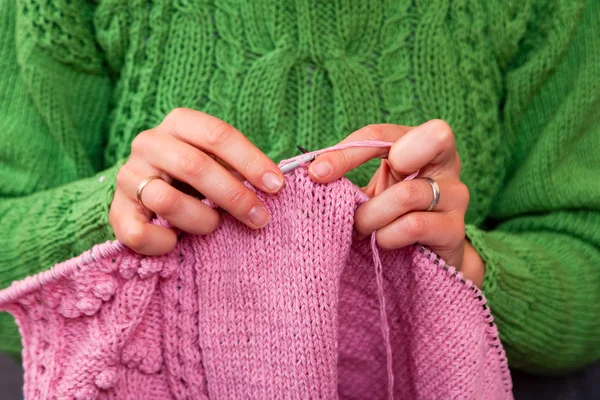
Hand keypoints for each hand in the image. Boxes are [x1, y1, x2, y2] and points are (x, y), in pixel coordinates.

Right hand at [110, 108, 284, 255]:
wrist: (144, 188)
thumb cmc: (194, 175)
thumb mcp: (216, 160)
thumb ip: (239, 169)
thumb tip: (274, 187)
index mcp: (179, 123)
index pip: (218, 135)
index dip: (251, 161)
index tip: (276, 186)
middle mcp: (150, 143)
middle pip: (195, 167)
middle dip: (234, 196)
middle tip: (260, 218)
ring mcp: (129, 175)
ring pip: (167, 200)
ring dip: (201, 220)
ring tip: (213, 226)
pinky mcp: (116, 209)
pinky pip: (139, 234)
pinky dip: (164, 243)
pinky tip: (175, 242)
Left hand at [308, 119, 484, 285]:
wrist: (422, 260)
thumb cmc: (390, 216)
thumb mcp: (370, 190)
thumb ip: (347, 177)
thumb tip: (312, 171)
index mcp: (422, 144)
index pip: (383, 135)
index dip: (347, 151)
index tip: (316, 173)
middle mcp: (448, 163)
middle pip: (435, 136)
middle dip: (395, 168)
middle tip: (359, 194)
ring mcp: (457, 196)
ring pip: (406, 194)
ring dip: (371, 216)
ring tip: (361, 229)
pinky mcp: (455, 230)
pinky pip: (413, 226)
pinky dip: (387, 236)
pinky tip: (381, 242)